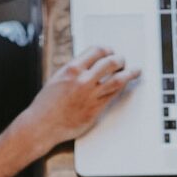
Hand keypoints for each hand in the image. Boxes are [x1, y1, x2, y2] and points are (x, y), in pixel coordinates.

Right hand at [21, 46, 140, 150]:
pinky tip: (124, 86)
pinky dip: (121, 89)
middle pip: (110, 63)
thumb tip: (89, 64)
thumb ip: (74, 70)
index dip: (107, 50)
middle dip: (119, 59)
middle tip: (123, 61)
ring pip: (117, 80)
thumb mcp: (57, 78)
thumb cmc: (46, 104)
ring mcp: (91, 96)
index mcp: (72, 69)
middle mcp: (83, 81)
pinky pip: (113, 96)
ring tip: (135, 71)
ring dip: (129, 74)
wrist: (42, 125)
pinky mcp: (95, 110)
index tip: (110, 52)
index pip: (97, 51)